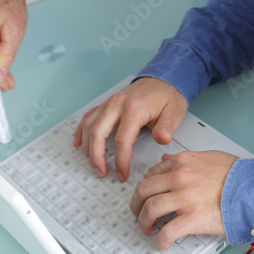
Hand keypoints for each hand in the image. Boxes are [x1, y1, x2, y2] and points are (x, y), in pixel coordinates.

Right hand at [73, 76, 187, 181]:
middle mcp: (117, 104)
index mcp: (134, 108)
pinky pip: (88, 116)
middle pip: (97, 133)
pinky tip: (79, 143)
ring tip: (93, 163)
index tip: (122, 174)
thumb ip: (167, 127)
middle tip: (101, 172)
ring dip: (87, 147)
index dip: (120, 161)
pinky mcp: (107, 103)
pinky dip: (80, 130)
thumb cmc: (168, 96)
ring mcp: (110, 103)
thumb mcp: (174, 112)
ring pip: (89, 125)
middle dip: (96, 157)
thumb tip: (161, 139)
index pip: (122, 140)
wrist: (163, 79)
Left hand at [130, 150, 237, 248]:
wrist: (252, 189)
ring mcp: (184, 198)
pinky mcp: (192, 219)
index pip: (152, 173)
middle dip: (136, 204)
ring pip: (150, 209)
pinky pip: (167, 232)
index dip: (146, 187)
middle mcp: (179, 177)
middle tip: (138, 213)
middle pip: (144, 190)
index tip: (146, 195)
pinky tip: (163, 242)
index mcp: (183, 162)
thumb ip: (186, 160)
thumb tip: (168, 160)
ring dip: (144, 221)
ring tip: (148, 228)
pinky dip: (161, 240)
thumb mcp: (208, 157)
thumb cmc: (237, 175)